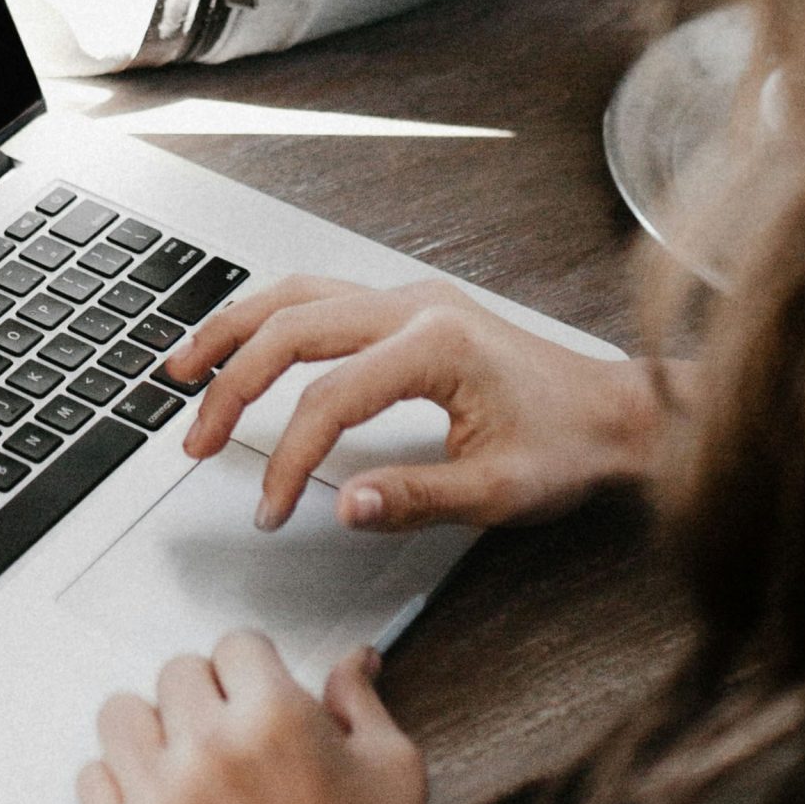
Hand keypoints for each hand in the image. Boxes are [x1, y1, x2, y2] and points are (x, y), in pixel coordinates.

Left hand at [78, 634, 472, 803]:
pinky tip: (157, 799)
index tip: (260, 691)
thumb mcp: (392, 769)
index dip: (256, 668)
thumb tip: (353, 659)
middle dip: (210, 695)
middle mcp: (209, 752)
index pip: (235, 644)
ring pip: (121, 715)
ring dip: (155, 729)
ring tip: (187, 759)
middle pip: (176, 673)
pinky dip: (120, 783)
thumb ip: (358, 700)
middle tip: (234, 733)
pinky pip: (91, 782)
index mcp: (274, 718)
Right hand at [167, 276, 674, 533]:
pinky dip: (269, 319)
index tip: (271, 508)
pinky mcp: (410, 306)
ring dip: (234, 331)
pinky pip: (319, 296)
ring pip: (296, 295)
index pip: (328, 399)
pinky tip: (243, 343)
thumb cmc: (571, 447)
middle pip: (291, 328)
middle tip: (196, 440)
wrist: (620, 412)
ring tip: (184, 370)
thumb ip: (415, 497)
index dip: (288, 459)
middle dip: (232, 385)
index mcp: (436, 345)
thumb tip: (343, 505)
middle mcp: (415, 305)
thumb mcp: (499, 491)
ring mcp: (410, 298)